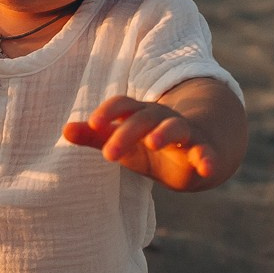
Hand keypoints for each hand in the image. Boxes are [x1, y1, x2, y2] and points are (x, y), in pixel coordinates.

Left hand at [64, 95, 225, 189]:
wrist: (199, 150)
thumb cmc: (153, 146)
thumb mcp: (124, 143)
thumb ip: (96, 137)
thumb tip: (65, 130)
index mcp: (141, 114)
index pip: (124, 104)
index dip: (109, 111)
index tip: (93, 124)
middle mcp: (162, 119)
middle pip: (145, 118)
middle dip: (127, 133)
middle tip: (108, 154)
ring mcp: (185, 133)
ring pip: (176, 127)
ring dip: (165, 132)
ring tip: (154, 142)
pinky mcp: (203, 151)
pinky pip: (206, 153)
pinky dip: (207, 159)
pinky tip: (206, 168)